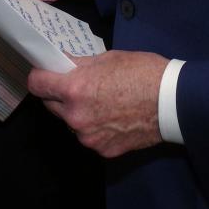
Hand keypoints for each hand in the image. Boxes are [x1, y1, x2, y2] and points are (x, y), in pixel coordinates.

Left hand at [29, 50, 167, 157]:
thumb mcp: (108, 58)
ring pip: (70, 122)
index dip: (39, 76)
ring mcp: (88, 137)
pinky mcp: (102, 150)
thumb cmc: (142, 72)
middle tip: (77, 84)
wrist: (171, 101)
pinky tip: (113, 116)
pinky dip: (95, 126)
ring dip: (77, 112)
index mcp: (75, 89)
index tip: (45, 73)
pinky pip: (89, 135)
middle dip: (59, 94)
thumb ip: (81, 65)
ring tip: (101, 101)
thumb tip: (64, 64)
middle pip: (50, 105)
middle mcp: (76, 117)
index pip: (37, 85)